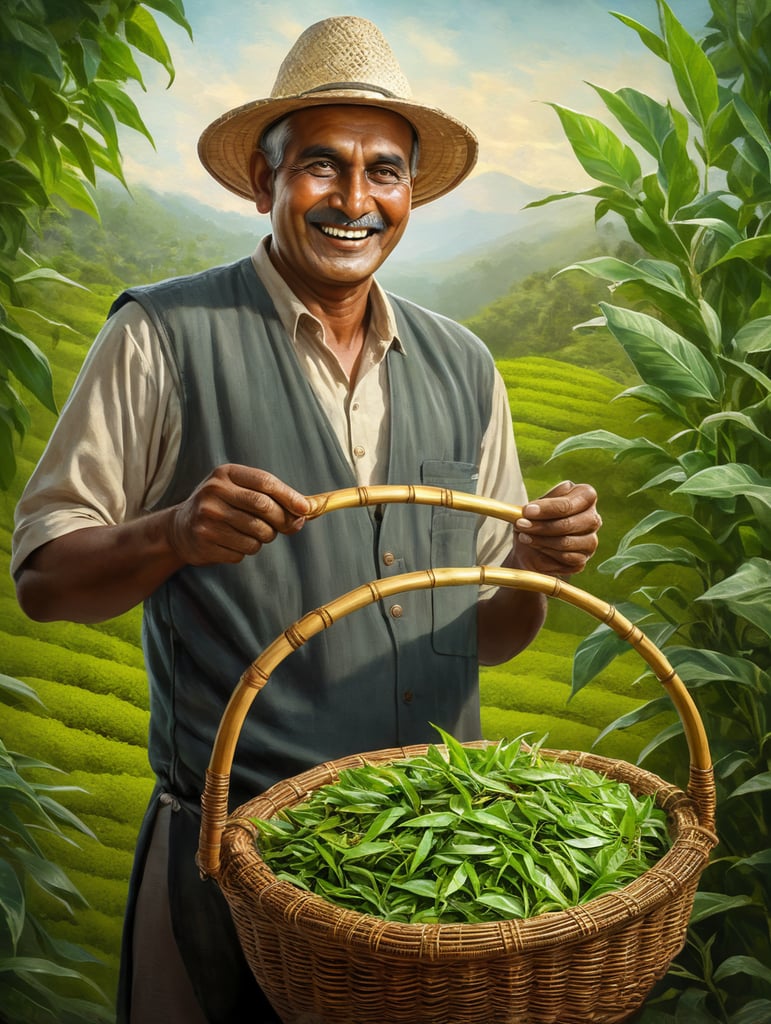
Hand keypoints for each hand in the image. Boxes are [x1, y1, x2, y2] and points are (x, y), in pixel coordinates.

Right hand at [166, 464, 309, 565]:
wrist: (180, 528)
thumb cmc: (221, 506)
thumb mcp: (239, 491)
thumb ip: (271, 497)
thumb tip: (307, 511)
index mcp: (225, 474)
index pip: (265, 482)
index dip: (290, 496)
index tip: (307, 509)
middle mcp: (213, 492)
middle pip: (264, 508)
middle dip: (283, 521)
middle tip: (290, 527)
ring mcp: (207, 518)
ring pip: (257, 534)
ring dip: (264, 538)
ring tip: (252, 533)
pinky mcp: (205, 541)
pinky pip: (243, 552)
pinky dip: (245, 550)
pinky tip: (232, 542)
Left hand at [514, 480, 600, 576]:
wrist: (531, 547)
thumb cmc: (536, 520)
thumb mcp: (534, 507)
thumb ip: (536, 505)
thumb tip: (531, 509)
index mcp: (585, 496)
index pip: (570, 503)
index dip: (548, 508)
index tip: (527, 511)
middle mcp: (593, 518)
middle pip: (569, 524)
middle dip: (541, 526)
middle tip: (521, 524)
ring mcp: (591, 541)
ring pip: (566, 542)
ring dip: (540, 540)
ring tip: (524, 536)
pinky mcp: (583, 559)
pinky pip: (566, 558)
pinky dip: (546, 552)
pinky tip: (535, 547)